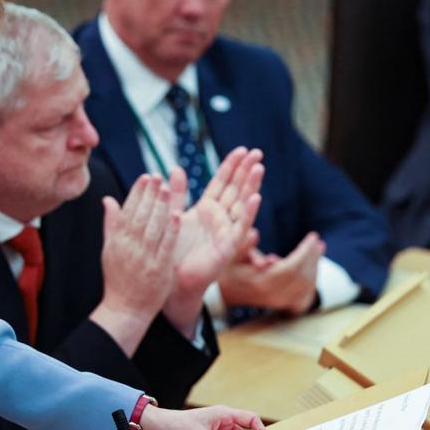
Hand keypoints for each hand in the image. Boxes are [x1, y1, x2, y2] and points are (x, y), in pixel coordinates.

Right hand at [92, 175, 180, 354]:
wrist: (126, 308)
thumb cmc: (118, 278)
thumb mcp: (109, 250)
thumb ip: (111, 224)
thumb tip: (108, 200)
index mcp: (117, 240)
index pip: (128, 211)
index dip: (137, 192)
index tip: (146, 177)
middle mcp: (129, 247)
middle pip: (140, 215)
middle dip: (150, 194)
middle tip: (158, 176)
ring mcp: (144, 257)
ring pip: (153, 227)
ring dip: (160, 207)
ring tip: (167, 188)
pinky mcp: (158, 268)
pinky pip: (166, 245)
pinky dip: (171, 230)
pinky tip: (178, 214)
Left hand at [170, 147, 263, 296]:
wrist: (170, 280)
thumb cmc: (173, 251)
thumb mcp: (172, 216)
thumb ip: (176, 194)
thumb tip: (176, 169)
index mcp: (207, 209)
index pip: (222, 182)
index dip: (232, 166)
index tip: (242, 149)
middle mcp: (220, 218)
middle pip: (236, 189)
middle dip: (246, 170)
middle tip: (258, 152)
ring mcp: (226, 232)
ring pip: (241, 204)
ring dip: (251, 186)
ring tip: (259, 168)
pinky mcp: (228, 248)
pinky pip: (239, 228)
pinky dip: (247, 213)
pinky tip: (255, 198)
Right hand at [219, 232, 323, 315]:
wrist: (223, 293)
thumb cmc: (226, 269)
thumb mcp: (229, 254)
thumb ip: (242, 244)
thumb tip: (255, 234)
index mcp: (260, 282)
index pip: (290, 268)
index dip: (304, 252)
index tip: (313, 236)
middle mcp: (271, 294)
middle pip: (301, 276)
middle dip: (312, 256)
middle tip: (317, 241)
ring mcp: (277, 301)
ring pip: (305, 285)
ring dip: (315, 265)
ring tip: (319, 248)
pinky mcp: (281, 303)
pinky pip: (304, 292)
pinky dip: (312, 277)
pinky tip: (314, 264)